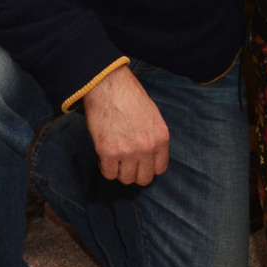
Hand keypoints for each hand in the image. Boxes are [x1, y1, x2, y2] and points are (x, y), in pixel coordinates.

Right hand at [81, 65, 170, 185]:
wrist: (109, 87)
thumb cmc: (130, 99)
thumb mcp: (153, 118)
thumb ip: (154, 139)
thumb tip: (149, 158)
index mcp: (162, 138)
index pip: (160, 169)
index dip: (148, 167)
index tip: (140, 163)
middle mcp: (147, 148)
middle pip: (144, 179)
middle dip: (134, 173)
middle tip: (126, 163)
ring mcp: (128, 151)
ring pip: (125, 179)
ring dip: (119, 171)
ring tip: (115, 158)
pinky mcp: (108, 152)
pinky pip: (109, 174)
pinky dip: (106, 167)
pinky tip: (105, 156)